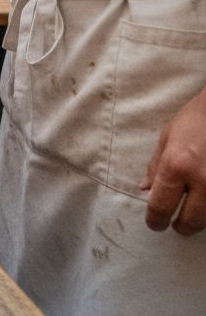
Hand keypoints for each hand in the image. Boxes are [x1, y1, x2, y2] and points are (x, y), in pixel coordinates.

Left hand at [141, 89, 205, 234]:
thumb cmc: (196, 119)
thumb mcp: (167, 137)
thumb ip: (155, 167)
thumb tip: (146, 191)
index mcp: (176, 166)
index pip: (161, 206)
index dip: (156, 221)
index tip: (156, 223)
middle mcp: (202, 179)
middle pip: (191, 221)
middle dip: (181, 226)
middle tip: (177, 223)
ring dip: (201, 219)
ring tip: (194, 209)